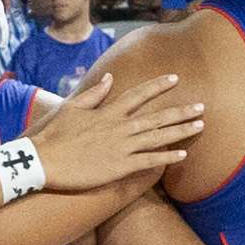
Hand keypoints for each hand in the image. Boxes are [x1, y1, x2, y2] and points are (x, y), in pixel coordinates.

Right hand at [25, 70, 205, 190]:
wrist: (42, 160)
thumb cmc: (53, 135)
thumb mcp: (71, 108)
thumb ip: (94, 93)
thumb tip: (110, 78)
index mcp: (107, 112)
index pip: (138, 95)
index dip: (157, 86)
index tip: (175, 78)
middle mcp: (119, 127)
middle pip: (156, 117)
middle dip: (180, 111)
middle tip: (201, 106)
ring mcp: (121, 147)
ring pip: (158, 137)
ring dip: (180, 131)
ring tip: (200, 126)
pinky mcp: (119, 167)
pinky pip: (149, 162)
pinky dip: (167, 157)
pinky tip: (183, 154)